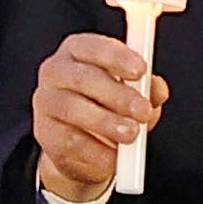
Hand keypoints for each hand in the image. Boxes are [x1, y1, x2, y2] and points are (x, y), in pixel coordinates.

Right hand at [27, 29, 157, 203]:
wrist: (80, 143)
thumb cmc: (106, 104)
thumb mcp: (131, 92)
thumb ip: (146, 88)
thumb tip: (158, 89)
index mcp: (77, 50)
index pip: (93, 46)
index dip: (117, 57)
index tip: (141, 71)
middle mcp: (55, 70)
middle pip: (82, 77)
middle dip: (117, 95)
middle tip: (143, 111)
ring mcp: (45, 101)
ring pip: (72, 108)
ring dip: (106, 122)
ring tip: (131, 135)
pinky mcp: (44, 132)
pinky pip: (69, 141)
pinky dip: (95, 151)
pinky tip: (115, 157)